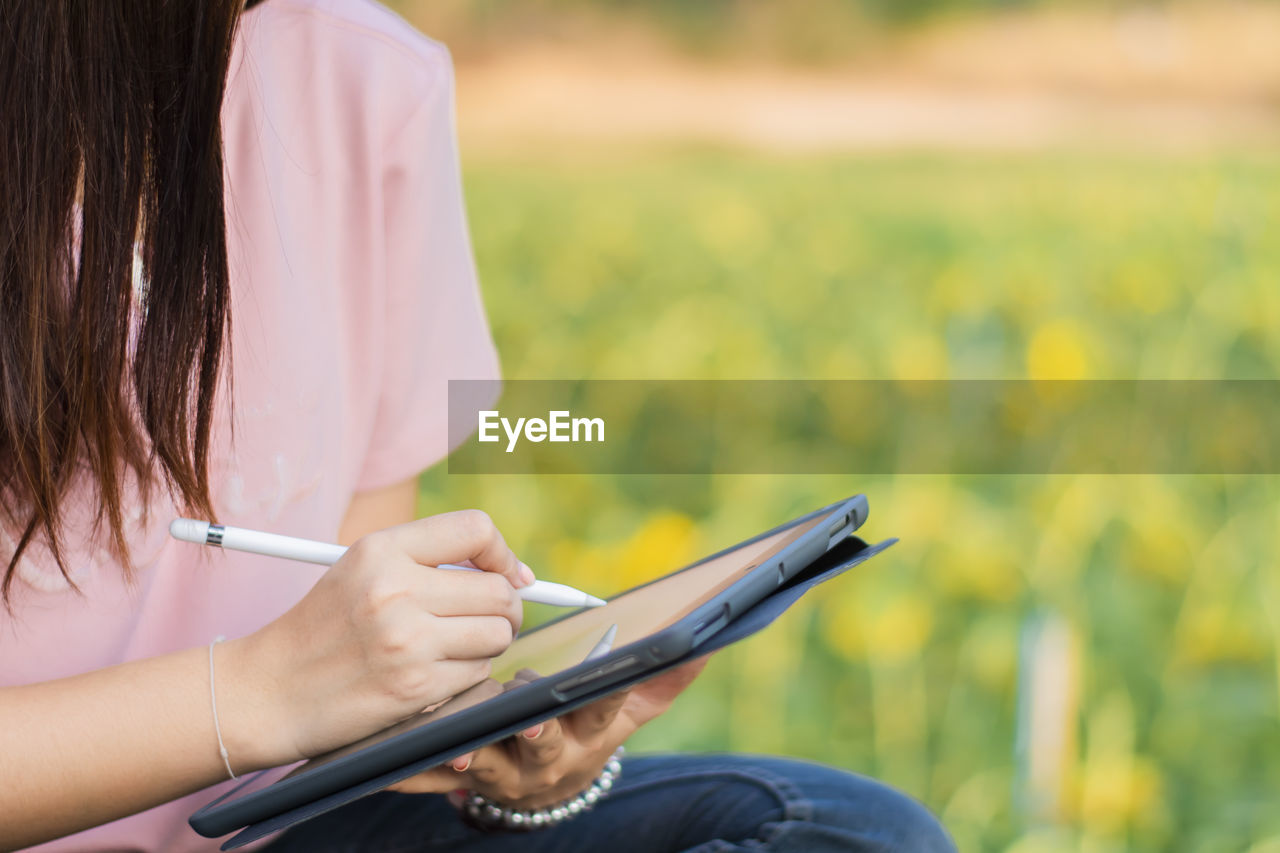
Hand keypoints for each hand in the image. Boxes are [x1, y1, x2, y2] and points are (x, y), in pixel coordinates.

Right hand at [219, 510, 532, 769]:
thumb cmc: (322, 630)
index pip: (475, 530)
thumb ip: (428, 561)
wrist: (267, 692)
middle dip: (507, 608)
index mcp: (381, 549)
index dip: (503, 554)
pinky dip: (468, 674)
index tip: (512, 576)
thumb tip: (515, 575)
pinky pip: (478, 673)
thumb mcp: (361, 571)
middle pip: (499, 591)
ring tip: (458, 647)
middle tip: (494, 620)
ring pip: (497, 634)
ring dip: (490, 643)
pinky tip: (436, 673)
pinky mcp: (413, 687)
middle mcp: (394, 589)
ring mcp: (406, 640)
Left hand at [392, 656, 711, 807]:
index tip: (604, 673)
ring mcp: (501, 774)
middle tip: (527, 709)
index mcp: (586, 735)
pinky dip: (412, 772)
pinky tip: (393, 763)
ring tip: (457, 742)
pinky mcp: (457, 779)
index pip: (603, 711)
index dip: (605, 693)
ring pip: (487, 764)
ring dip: (471, 755)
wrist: (535, 787)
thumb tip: (707, 646)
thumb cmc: (578, 731)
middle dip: (536, 728)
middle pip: (543, 744)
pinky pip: (430, 779)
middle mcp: (546, 760)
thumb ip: (663, 684)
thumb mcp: (622, 714)